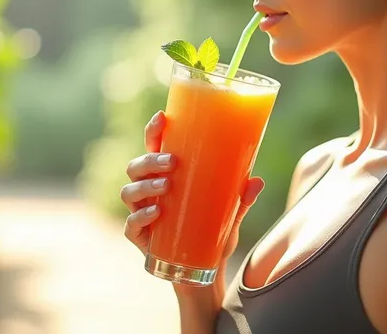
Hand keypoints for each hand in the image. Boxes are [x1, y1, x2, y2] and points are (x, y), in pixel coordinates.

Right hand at [120, 110, 264, 275]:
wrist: (203, 269)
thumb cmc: (211, 231)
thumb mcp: (231, 212)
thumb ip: (242, 198)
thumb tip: (258, 181)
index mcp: (165, 175)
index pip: (153, 147)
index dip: (154, 130)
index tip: (163, 116)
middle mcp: (148, 190)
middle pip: (136, 166)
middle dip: (151, 160)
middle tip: (172, 162)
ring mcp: (140, 213)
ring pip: (128, 191)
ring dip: (146, 185)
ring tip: (167, 186)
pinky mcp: (139, 237)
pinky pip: (131, 224)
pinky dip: (142, 216)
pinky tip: (157, 212)